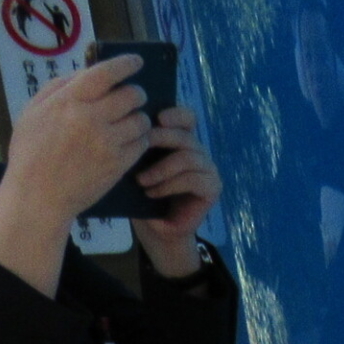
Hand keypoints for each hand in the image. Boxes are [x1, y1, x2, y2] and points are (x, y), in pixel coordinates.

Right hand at [0, 55, 152, 224]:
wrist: (39, 195)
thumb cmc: (31, 151)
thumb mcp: (33, 111)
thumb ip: (59, 88)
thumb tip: (84, 73)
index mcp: (69, 100)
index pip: (106, 73)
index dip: (126, 64)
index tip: (137, 61)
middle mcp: (92, 118)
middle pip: (132, 95)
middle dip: (136, 94)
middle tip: (132, 98)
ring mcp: (108, 142)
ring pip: (142, 121)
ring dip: (139, 119)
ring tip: (129, 122)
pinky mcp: (119, 164)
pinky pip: (141, 144)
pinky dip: (139, 140)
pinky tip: (129, 141)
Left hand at [133, 105, 223, 275]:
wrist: (157, 229)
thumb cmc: (143, 194)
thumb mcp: (138, 164)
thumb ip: (141, 144)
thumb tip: (130, 124)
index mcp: (182, 140)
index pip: (187, 117)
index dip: (175, 113)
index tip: (156, 118)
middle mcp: (199, 152)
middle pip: (185, 135)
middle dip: (160, 138)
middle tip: (138, 147)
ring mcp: (209, 169)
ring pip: (187, 157)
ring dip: (160, 169)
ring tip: (141, 181)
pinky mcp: (212, 188)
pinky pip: (193, 179)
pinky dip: (170, 185)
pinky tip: (153, 193)